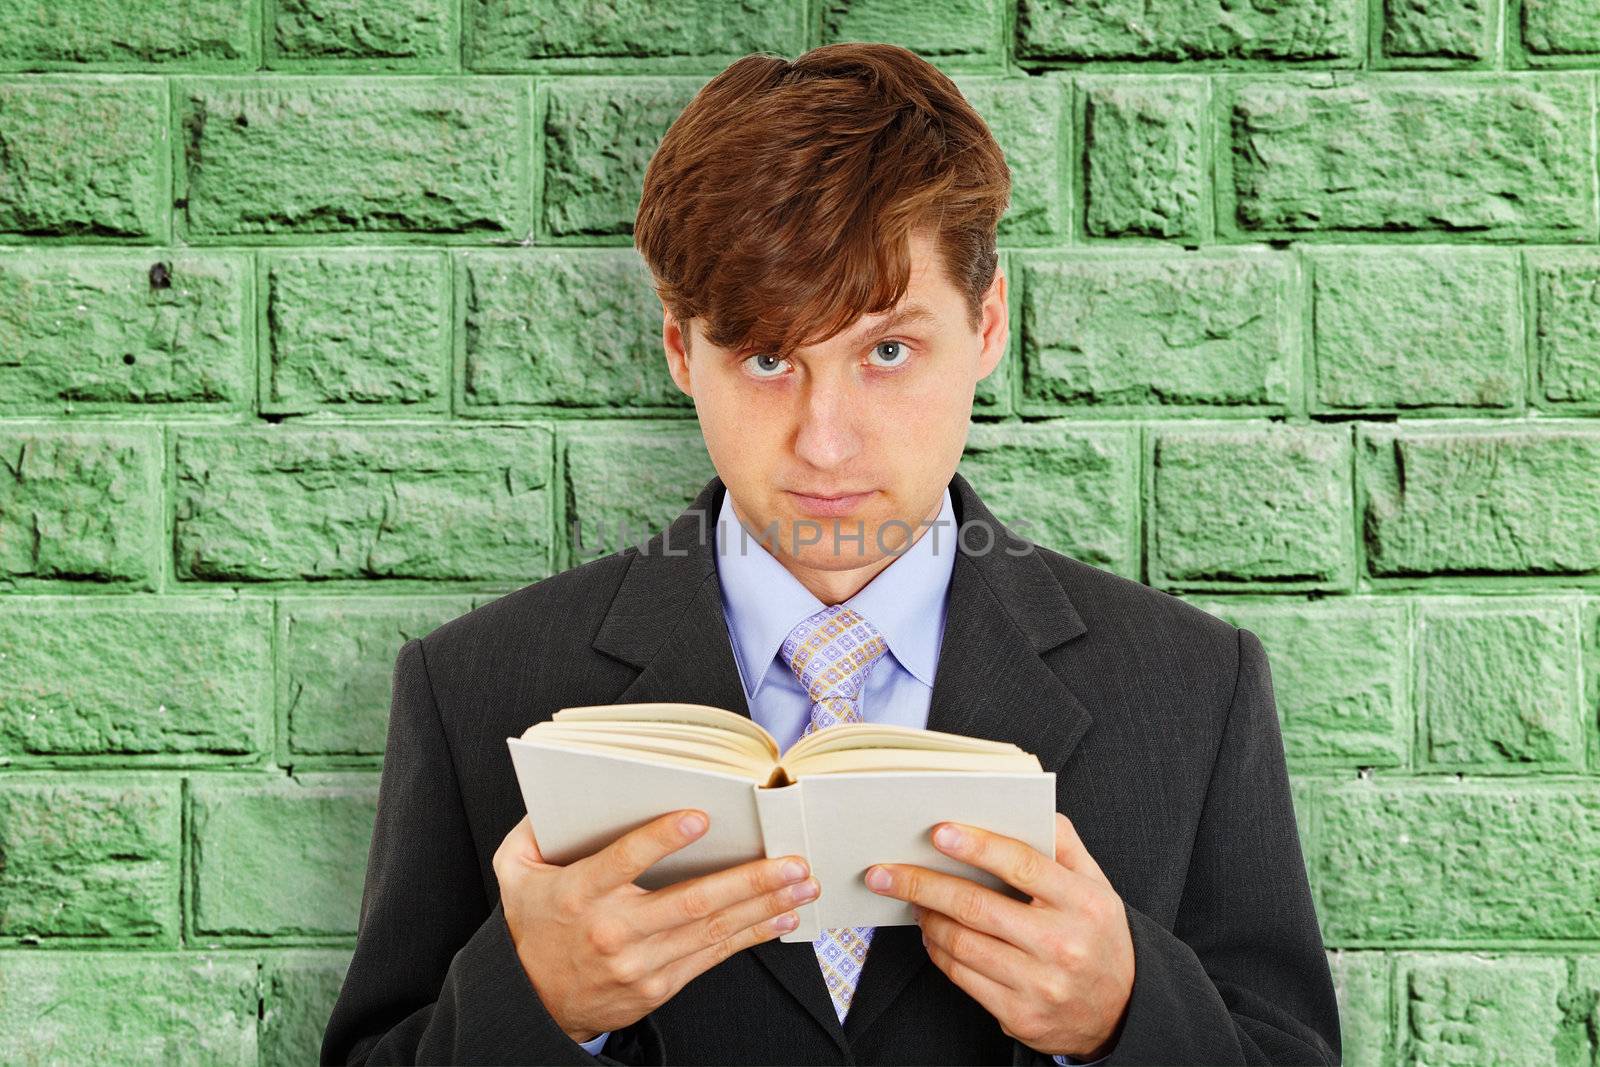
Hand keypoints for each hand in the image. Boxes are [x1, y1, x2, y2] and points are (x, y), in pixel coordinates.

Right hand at [493, 810, 820, 1044]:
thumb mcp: (515, 872)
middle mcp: (612, 931)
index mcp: (578, 895)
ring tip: (801, 883)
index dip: (661, 840)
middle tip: (789, 860)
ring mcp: (639, 964)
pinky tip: (781, 916)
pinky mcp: (658, 986)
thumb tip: (555, 794)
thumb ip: (532, 830)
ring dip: (763, 905)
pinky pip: (713, 956)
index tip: (700, 817)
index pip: (623, 862)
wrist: (533, 1003)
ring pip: (711, 930)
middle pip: (689, 902)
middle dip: (747, 880)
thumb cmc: (532, 928)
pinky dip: (752, 936)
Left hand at [864, 812, 1133, 1060]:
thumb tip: (1020, 805)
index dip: (977, 845)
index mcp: (1083, 903)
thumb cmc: (1097, 935)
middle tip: (884, 871)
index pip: (1022, 864)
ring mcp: (1040, 984)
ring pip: (962, 944)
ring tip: (912, 899)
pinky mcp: (1020, 1016)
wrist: (1121, 1011)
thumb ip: (1063, 844)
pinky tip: (931, 932)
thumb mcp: (1097, 885)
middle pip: (977, 906)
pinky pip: (963, 977)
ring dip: (927, 917)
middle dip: (923, 884)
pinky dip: (938, 951)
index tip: (938, 831)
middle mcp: (1062, 944)